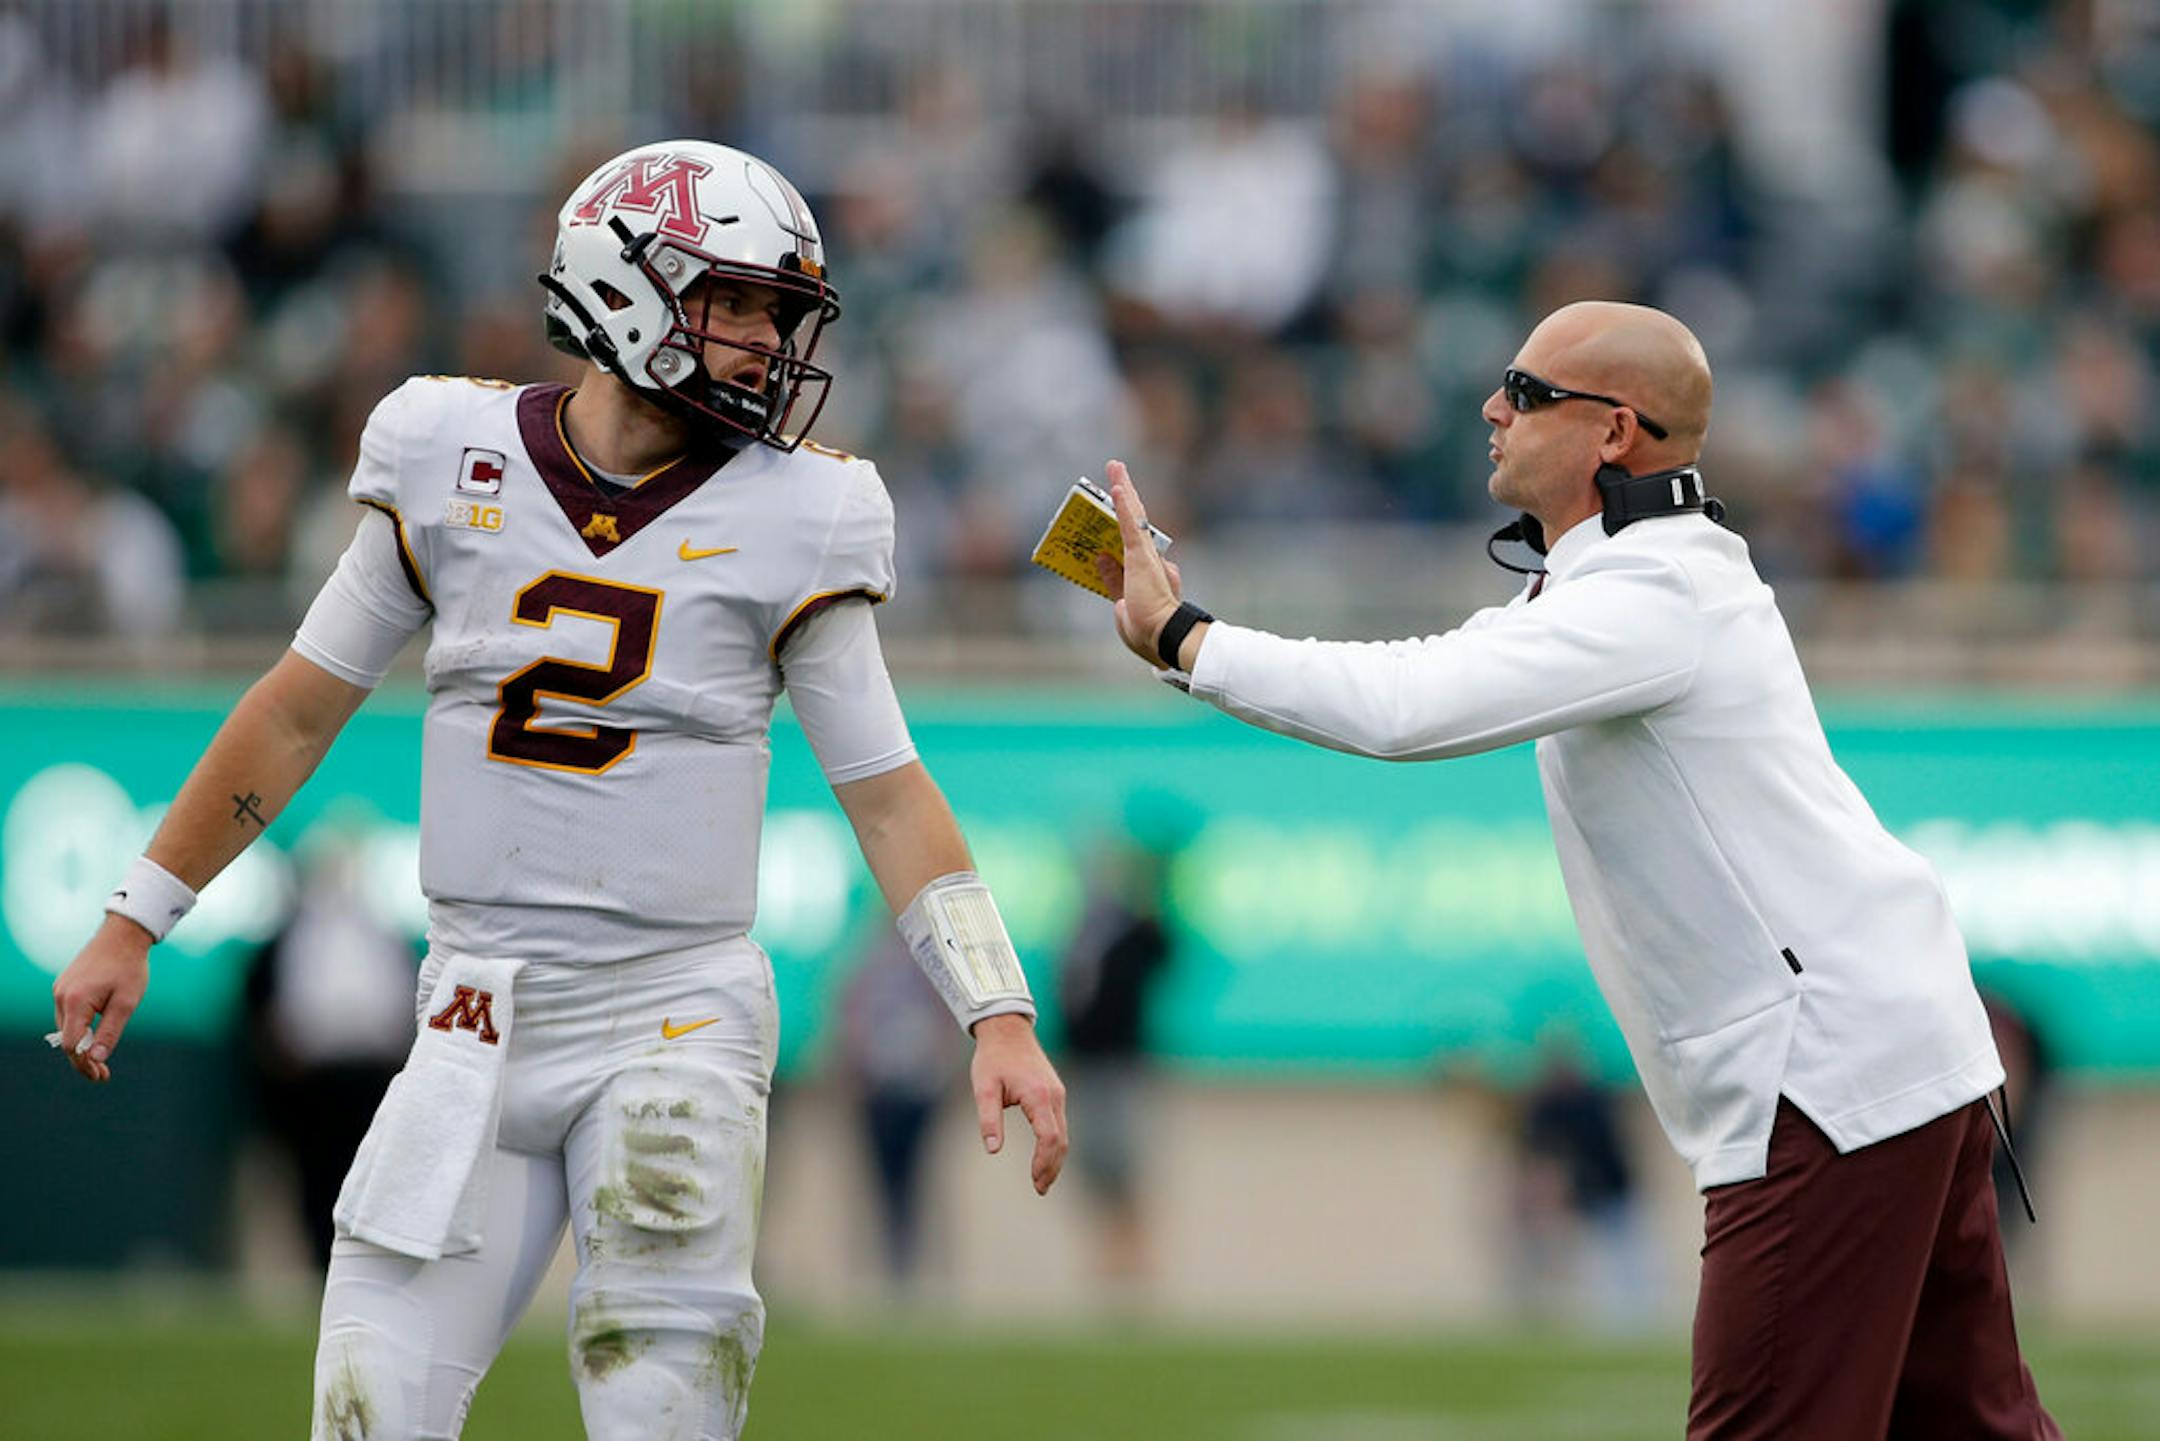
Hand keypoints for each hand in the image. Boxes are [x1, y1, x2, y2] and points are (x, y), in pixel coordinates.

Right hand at [50, 915, 152, 1082]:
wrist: (123, 935)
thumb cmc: (129, 968)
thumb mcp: (126, 1003)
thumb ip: (110, 1032)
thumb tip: (96, 1059)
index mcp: (76, 1001)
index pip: (73, 1044)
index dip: (84, 1064)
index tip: (101, 1076)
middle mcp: (61, 997)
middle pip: (67, 1039)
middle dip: (83, 1059)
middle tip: (102, 1075)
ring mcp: (60, 990)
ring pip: (67, 1028)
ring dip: (81, 1045)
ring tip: (100, 1061)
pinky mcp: (64, 986)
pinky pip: (68, 1015)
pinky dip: (79, 1029)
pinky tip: (93, 1037)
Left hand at [969, 1013, 1068, 1194]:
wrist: (1008, 1030)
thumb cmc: (993, 1058)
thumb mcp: (983, 1087)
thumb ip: (989, 1118)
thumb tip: (993, 1149)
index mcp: (1038, 1096)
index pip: (1049, 1138)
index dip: (1043, 1162)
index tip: (1034, 1181)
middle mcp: (1054, 1096)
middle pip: (1061, 1140)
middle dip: (1052, 1167)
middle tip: (1040, 1189)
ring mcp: (1058, 1094)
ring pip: (1063, 1133)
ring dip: (1055, 1158)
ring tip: (1042, 1180)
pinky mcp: (1055, 1093)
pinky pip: (1060, 1124)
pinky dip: (1055, 1143)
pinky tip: (1045, 1156)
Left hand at [1093, 460, 1183, 665]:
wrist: (1161, 638)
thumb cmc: (1145, 632)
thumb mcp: (1122, 604)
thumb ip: (1112, 581)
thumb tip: (1100, 558)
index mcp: (1147, 574)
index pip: (1131, 545)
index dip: (1123, 525)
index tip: (1113, 510)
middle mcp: (1151, 560)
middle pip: (1136, 521)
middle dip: (1125, 496)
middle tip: (1117, 473)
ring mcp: (1148, 557)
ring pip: (1135, 515)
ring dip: (1124, 489)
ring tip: (1114, 466)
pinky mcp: (1142, 557)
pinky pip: (1132, 525)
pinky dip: (1124, 505)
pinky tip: (1116, 487)